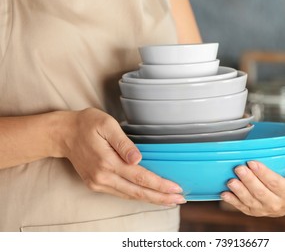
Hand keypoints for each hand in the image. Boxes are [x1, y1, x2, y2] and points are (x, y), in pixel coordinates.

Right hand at [60, 108, 185, 206]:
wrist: (63, 134)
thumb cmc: (86, 124)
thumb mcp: (106, 125)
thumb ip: (123, 143)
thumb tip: (137, 158)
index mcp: (107, 162)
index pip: (140, 177)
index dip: (159, 185)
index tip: (176, 189)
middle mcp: (102, 177)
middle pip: (137, 192)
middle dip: (160, 197)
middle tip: (179, 200)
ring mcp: (98, 183)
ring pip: (130, 196)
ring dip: (151, 199)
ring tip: (169, 200)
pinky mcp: (96, 184)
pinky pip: (121, 193)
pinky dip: (138, 196)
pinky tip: (149, 195)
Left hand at [221, 153, 284, 216]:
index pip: (276, 183)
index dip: (263, 173)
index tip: (252, 162)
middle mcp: (278, 204)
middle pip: (261, 193)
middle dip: (249, 181)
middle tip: (239, 168)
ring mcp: (265, 209)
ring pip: (251, 202)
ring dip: (240, 192)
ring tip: (231, 181)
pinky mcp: (255, 211)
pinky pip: (243, 208)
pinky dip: (233, 202)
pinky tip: (225, 194)